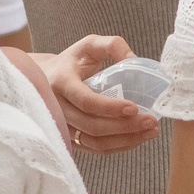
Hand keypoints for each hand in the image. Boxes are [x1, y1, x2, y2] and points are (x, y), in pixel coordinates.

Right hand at [42, 36, 159, 155]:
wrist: (42, 80)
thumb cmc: (71, 61)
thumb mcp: (89, 45)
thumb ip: (112, 45)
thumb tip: (134, 60)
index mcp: (61, 82)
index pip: (86, 101)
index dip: (110, 108)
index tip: (134, 108)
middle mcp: (57, 108)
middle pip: (92, 126)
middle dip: (126, 127)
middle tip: (151, 122)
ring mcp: (61, 126)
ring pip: (94, 142)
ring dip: (125, 140)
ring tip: (150, 132)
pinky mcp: (69, 138)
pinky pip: (94, 148)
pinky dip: (117, 146)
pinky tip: (136, 138)